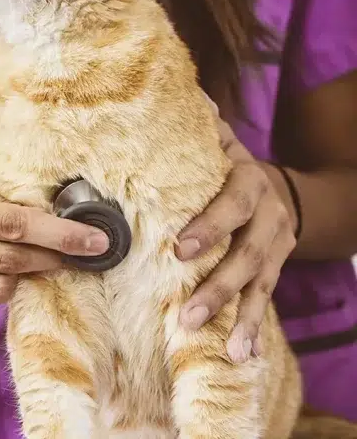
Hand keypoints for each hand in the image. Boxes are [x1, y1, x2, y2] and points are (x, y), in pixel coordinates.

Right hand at [0, 165, 110, 307]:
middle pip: (8, 260)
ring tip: (44, 257)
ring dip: (29, 273)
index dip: (57, 234)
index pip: (8, 225)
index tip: (94, 240)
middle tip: (84, 250)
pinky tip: (8, 266)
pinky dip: (0, 282)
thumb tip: (38, 217)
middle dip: (54, 257)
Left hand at [175, 116, 296, 362]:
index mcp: (249, 182)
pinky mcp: (276, 270)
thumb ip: (197, 125)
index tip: (179, 249)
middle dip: (219, 286)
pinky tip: (245, 356)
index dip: (209, 227)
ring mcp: (276, 247)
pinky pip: (266, 301)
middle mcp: (269, 217)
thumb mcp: (218, 141)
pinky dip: (256, 329)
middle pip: (248, 255)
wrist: (281, 186)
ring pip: (260, 285)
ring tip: (223, 347)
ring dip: (240, 317)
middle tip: (188, 314)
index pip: (231, 204)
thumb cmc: (226, 163)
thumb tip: (168, 94)